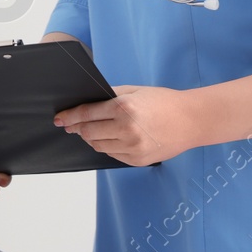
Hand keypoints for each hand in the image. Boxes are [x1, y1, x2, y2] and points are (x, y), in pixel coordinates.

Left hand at [54, 84, 197, 166]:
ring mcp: (133, 148)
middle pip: (88, 133)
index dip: (70, 117)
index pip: (87, 114)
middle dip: (78, 128)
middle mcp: (126, 130)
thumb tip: (87, 102)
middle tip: (72, 125)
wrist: (192, 120)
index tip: (59, 119)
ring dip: (91, 138)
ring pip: (98, 146)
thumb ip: (110, 96)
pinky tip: (110, 138)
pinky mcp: (138, 161)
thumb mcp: (135, 91)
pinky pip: (112, 155)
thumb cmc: (164, 102)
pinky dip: (107, 147)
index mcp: (124, 108)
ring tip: (92, 131)